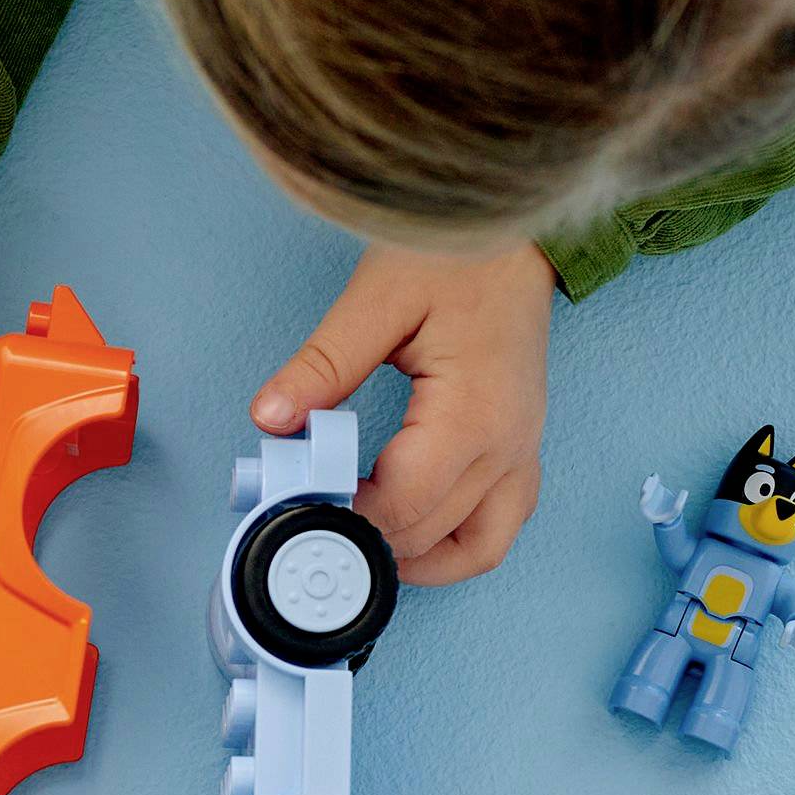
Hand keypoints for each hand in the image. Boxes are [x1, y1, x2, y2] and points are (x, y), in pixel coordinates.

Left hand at [252, 243, 553, 583]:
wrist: (519, 236)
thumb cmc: (458, 257)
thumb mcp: (377, 299)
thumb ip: (323, 365)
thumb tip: (271, 417)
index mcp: (473, 413)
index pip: (402, 502)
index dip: (344, 512)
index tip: (299, 498)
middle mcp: (507, 446)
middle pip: (429, 532)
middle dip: (366, 534)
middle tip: (310, 510)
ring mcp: (522, 454)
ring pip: (475, 550)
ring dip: (415, 557)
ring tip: (358, 535)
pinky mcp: (522, 452)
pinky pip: (498, 528)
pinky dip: (453, 546)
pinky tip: (408, 532)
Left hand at [639, 475, 686, 528]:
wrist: (666, 514)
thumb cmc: (670, 515)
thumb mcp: (675, 512)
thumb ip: (680, 504)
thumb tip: (684, 492)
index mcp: (646, 511)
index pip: (642, 503)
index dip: (644, 497)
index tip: (646, 491)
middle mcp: (645, 502)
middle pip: (644, 493)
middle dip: (647, 486)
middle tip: (649, 480)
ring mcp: (648, 495)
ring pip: (647, 487)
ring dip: (650, 482)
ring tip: (654, 475)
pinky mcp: (653, 490)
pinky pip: (651, 483)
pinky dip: (653, 479)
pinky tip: (655, 475)